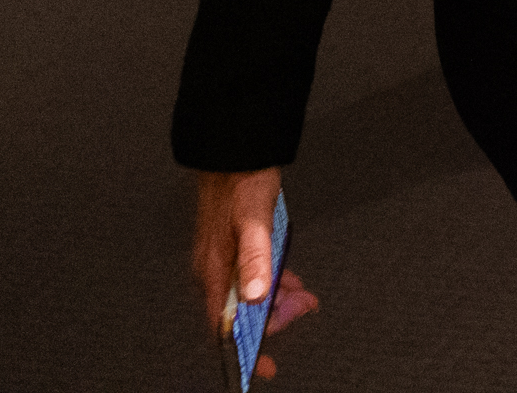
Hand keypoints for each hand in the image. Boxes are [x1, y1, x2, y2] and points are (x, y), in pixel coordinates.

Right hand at [192, 169, 318, 378]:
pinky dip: (275, 285)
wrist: (234, 150)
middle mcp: (215, 269)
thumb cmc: (239, 181)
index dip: (243, 350)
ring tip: (303, 297)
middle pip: (241, 314)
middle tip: (301, 310)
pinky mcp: (236, 249)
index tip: (262, 366)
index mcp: (214, 269)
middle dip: (272, 319)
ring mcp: (225, 259)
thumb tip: (255, 296)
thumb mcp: (254, 220)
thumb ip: (255, 258)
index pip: (224, 325)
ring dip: (278, 302)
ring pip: (250, 297)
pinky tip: (291, 282)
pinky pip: (255, 279)